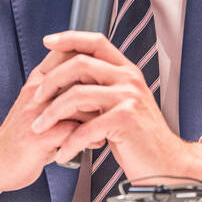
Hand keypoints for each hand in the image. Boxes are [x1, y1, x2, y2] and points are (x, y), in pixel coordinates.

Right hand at [0, 54, 99, 198]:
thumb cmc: (22, 134)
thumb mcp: (36, 104)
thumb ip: (58, 90)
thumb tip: (89, 78)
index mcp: (38, 82)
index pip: (66, 52)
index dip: (90, 59)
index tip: (107, 75)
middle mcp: (36, 93)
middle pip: (77, 73)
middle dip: (100, 89)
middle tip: (112, 104)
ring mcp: (37, 113)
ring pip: (80, 101)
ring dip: (99, 115)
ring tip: (105, 126)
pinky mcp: (39, 136)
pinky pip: (75, 130)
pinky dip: (91, 137)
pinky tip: (95, 142)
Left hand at [29, 31, 201, 187]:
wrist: (165, 163)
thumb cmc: (139, 138)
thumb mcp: (122, 104)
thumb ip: (102, 88)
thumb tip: (70, 79)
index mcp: (126, 72)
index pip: (96, 42)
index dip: (70, 38)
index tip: (48, 40)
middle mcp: (129, 79)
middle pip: (80, 64)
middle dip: (51, 81)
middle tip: (36, 98)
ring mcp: (128, 98)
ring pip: (76, 95)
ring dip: (51, 114)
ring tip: (41, 128)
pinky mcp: (125, 120)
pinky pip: (85, 128)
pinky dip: (68, 143)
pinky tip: (62, 152)